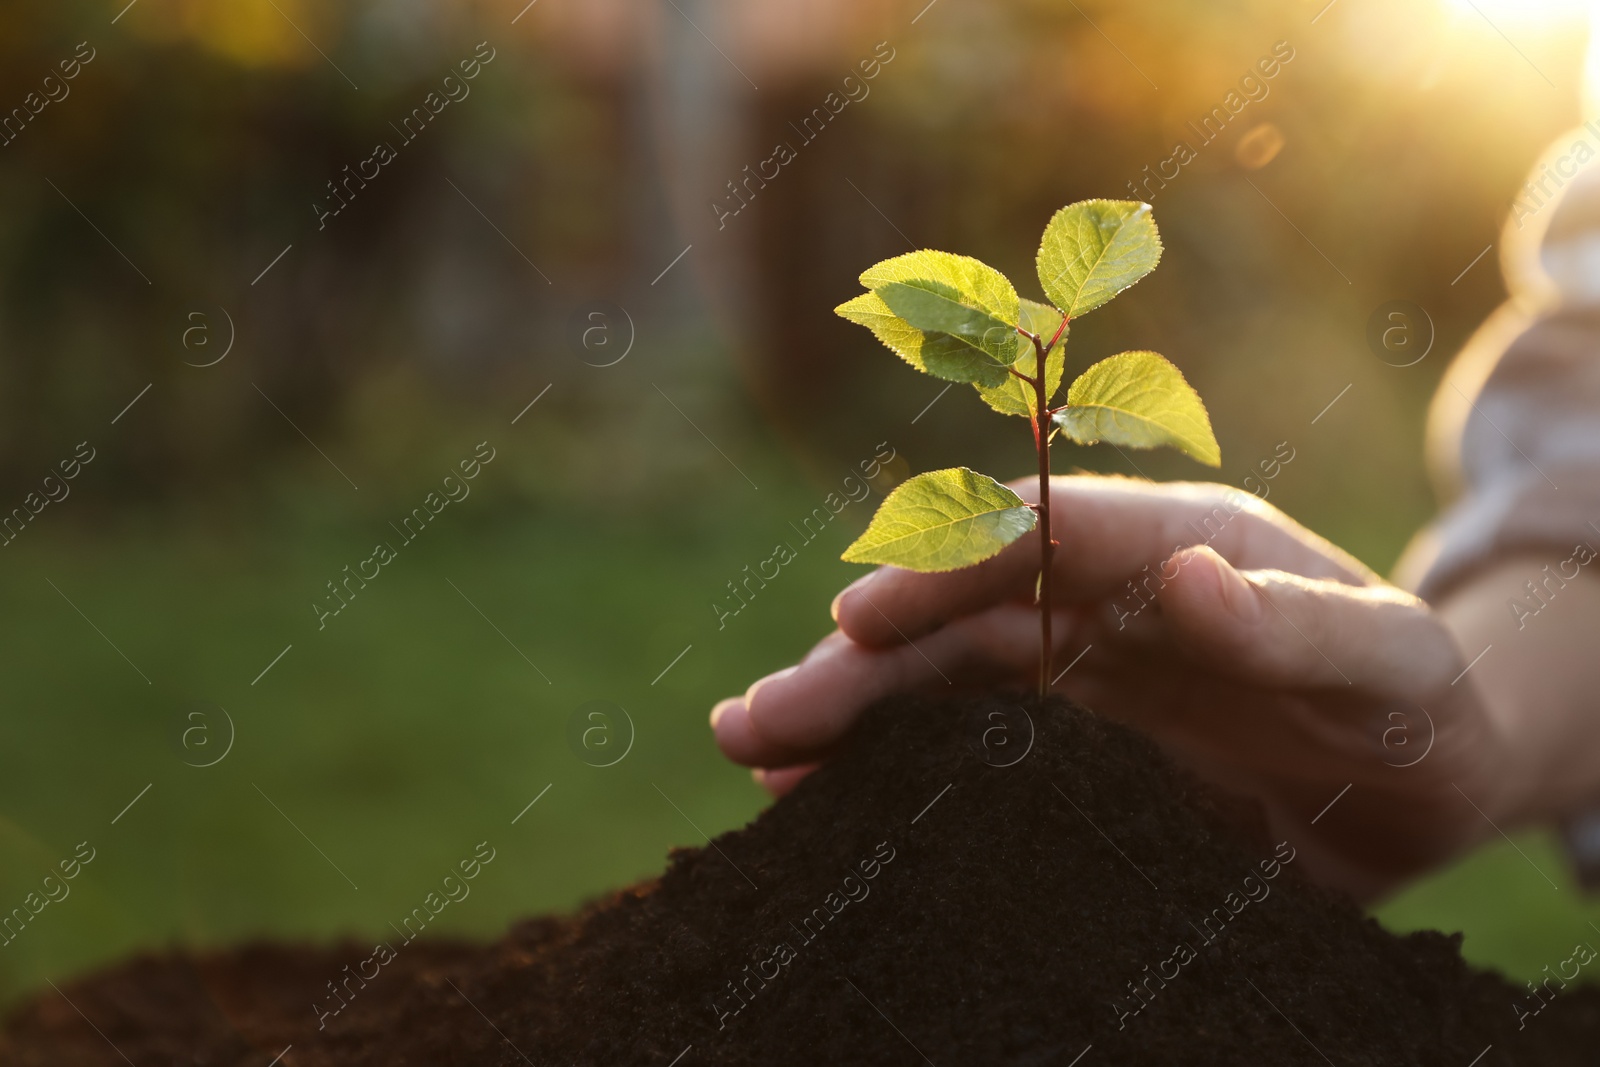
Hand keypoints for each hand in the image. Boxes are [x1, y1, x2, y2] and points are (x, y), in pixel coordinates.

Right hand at [710, 475, 1508, 899]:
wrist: (1414, 780)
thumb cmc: (1413, 702)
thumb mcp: (1389, 662)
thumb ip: (1299, 623)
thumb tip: (1183, 577)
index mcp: (1179, 540)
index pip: (1048, 534)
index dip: (949, 564)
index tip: (863, 614)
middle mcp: (1104, 592)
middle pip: (964, 613)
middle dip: (859, 661)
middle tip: (758, 719)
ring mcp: (1077, 666)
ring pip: (939, 676)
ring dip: (846, 707)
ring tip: (752, 747)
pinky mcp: (1067, 739)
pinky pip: (961, 737)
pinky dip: (887, 759)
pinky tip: (816, 790)